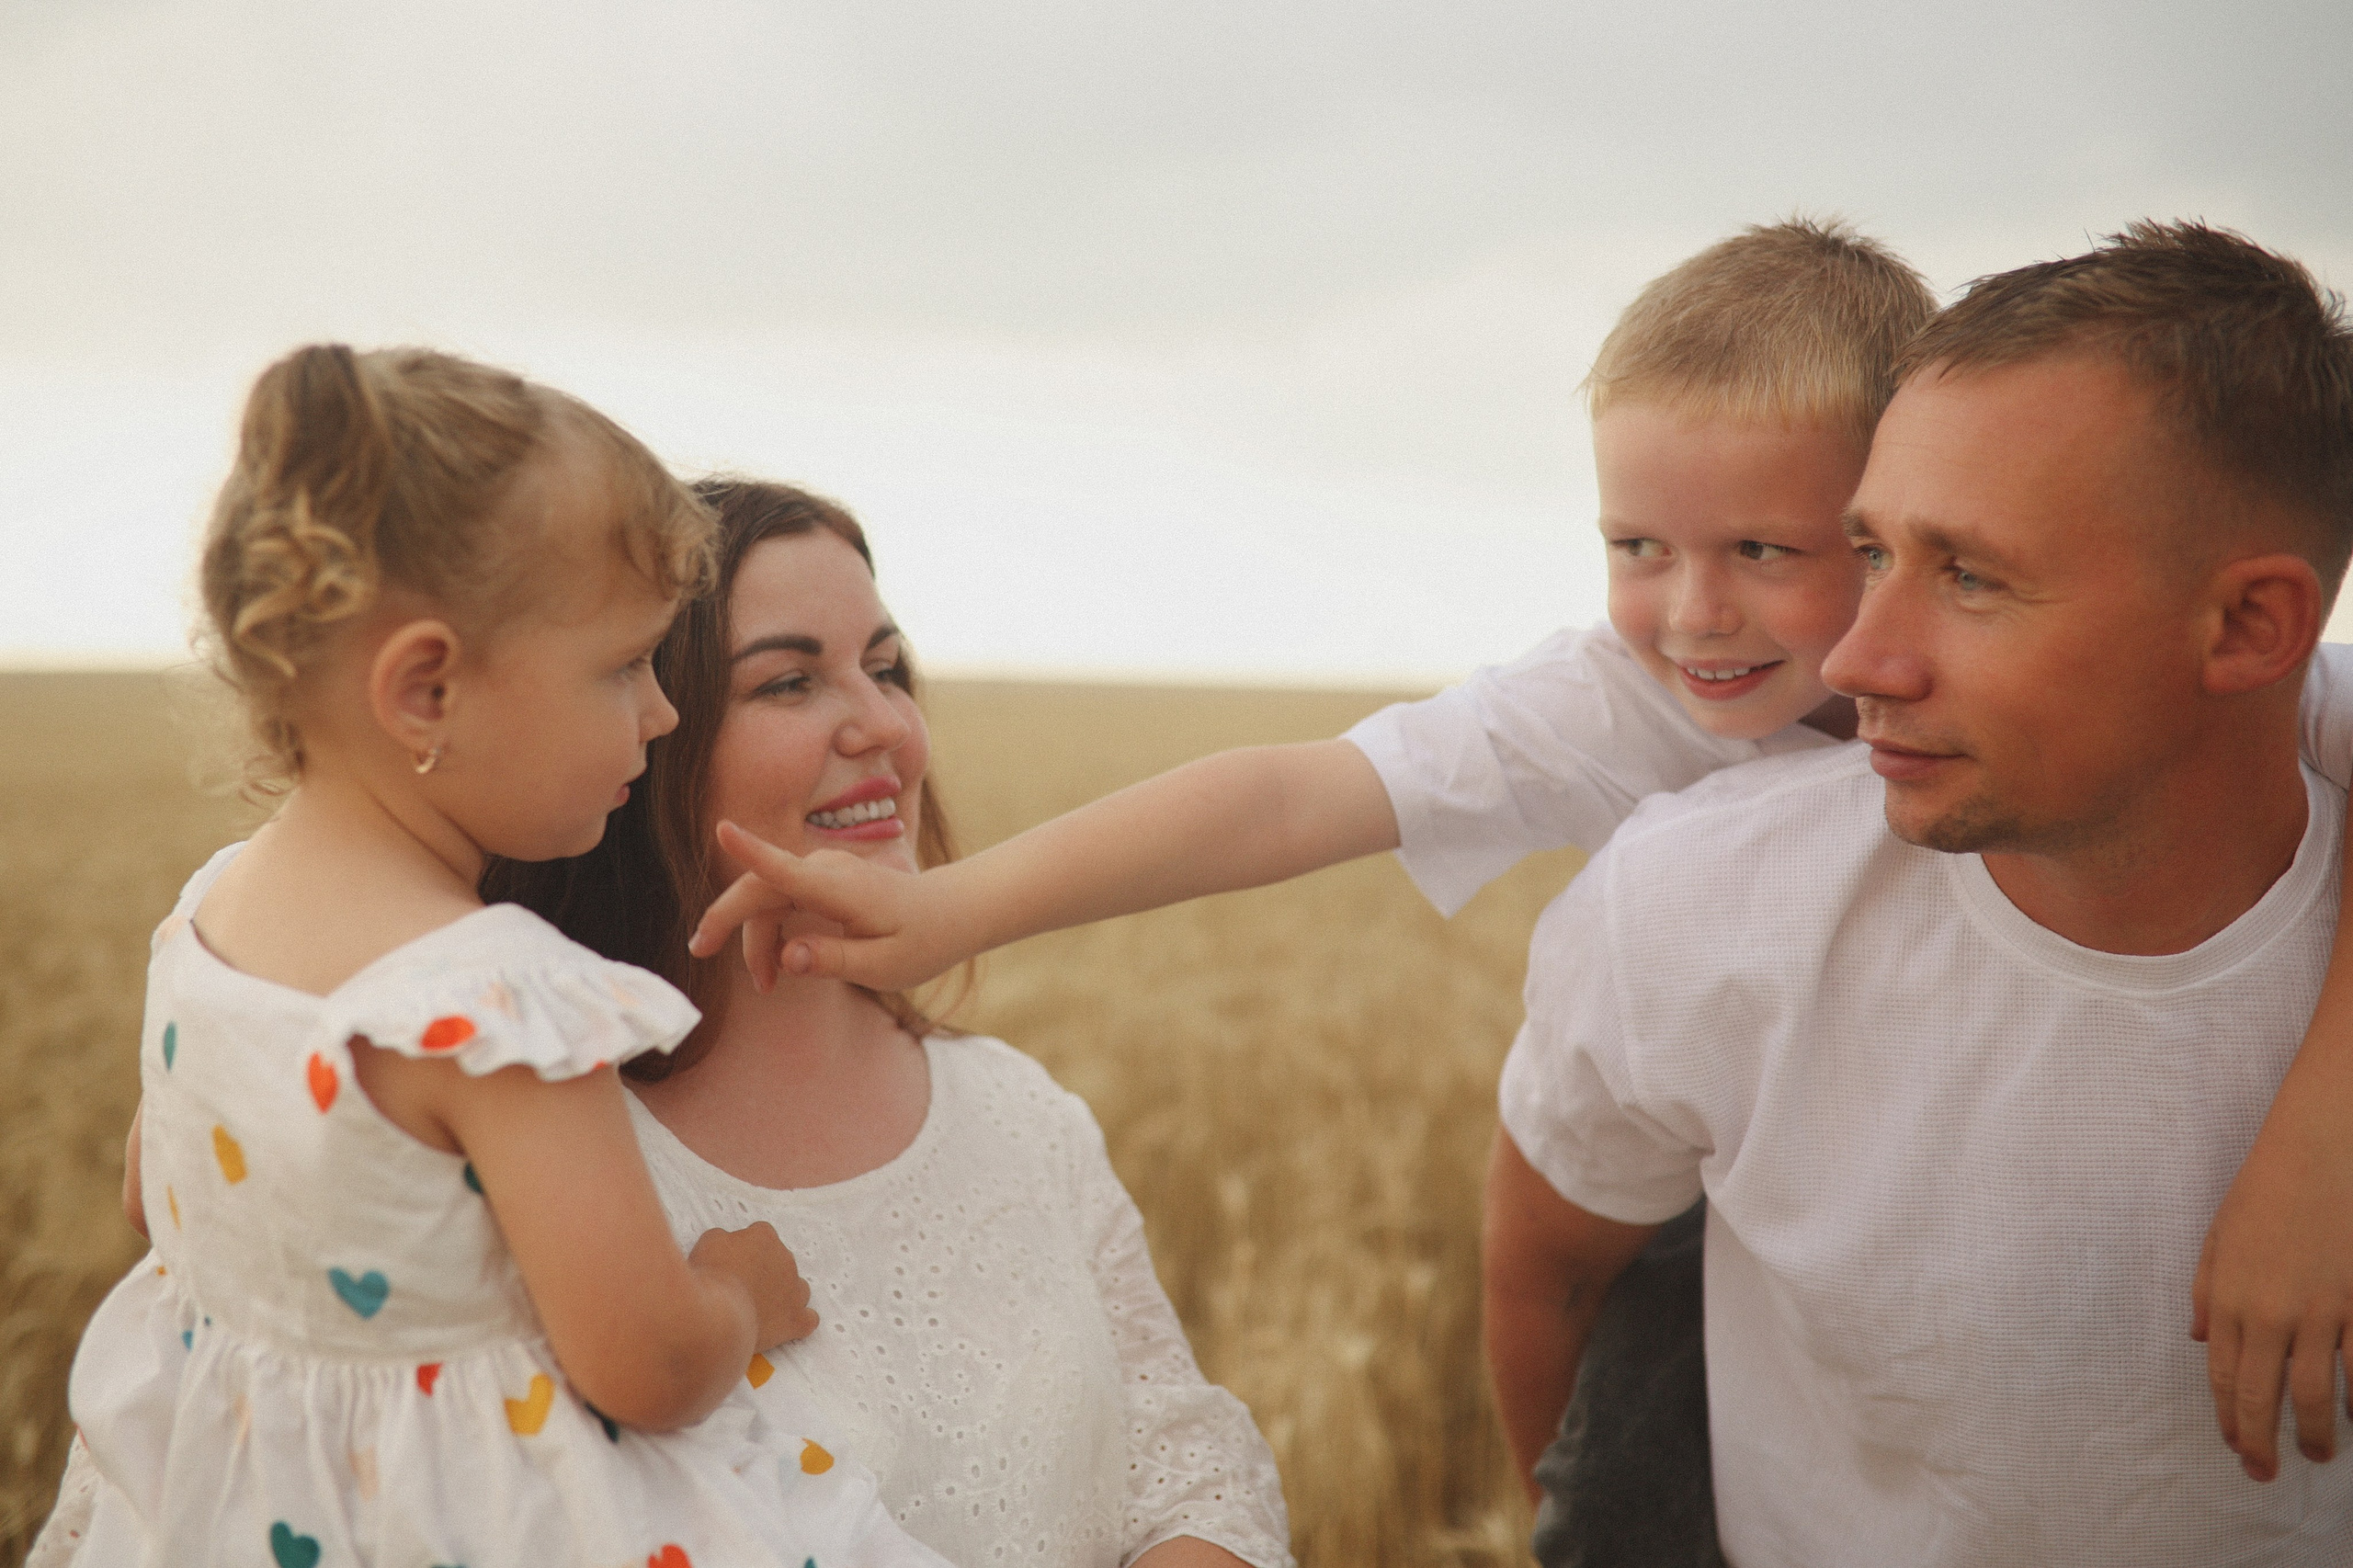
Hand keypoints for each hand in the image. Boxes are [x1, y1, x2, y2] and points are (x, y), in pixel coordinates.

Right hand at [688, 820, 955, 992]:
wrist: (950, 915)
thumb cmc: (922, 941)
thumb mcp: (885, 967)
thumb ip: (835, 961)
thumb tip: (788, 958)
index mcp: (840, 888)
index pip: (787, 868)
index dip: (751, 851)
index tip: (722, 829)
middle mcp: (826, 871)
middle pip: (759, 889)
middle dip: (726, 919)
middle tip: (699, 952)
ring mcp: (823, 873)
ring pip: (767, 900)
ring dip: (756, 940)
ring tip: (765, 986)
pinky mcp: (822, 881)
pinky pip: (782, 901)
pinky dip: (772, 932)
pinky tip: (777, 965)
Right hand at [689, 1221, 819, 1350]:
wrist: (718, 1314)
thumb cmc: (711, 1276)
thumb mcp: (708, 1242)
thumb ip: (724, 1238)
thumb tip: (728, 1243)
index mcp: (763, 1237)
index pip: (760, 1234)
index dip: (746, 1249)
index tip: (733, 1262)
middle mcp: (785, 1259)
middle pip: (779, 1261)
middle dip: (764, 1272)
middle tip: (741, 1287)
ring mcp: (795, 1290)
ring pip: (798, 1287)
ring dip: (783, 1294)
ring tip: (761, 1307)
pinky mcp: (796, 1319)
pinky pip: (808, 1318)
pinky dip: (799, 1321)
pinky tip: (785, 1325)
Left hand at [2193, 1077, 2352, 1480]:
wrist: (2322, 1153)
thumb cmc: (2266, 1189)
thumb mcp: (2219, 1236)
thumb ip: (2206, 1292)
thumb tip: (2200, 1341)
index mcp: (2229, 1298)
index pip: (2225, 1378)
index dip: (2229, 1419)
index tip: (2235, 1446)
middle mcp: (2271, 1314)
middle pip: (2264, 1399)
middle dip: (2262, 1444)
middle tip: (2264, 1474)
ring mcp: (2322, 1313)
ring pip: (2317, 1396)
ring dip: (2318, 1435)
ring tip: (2320, 1455)